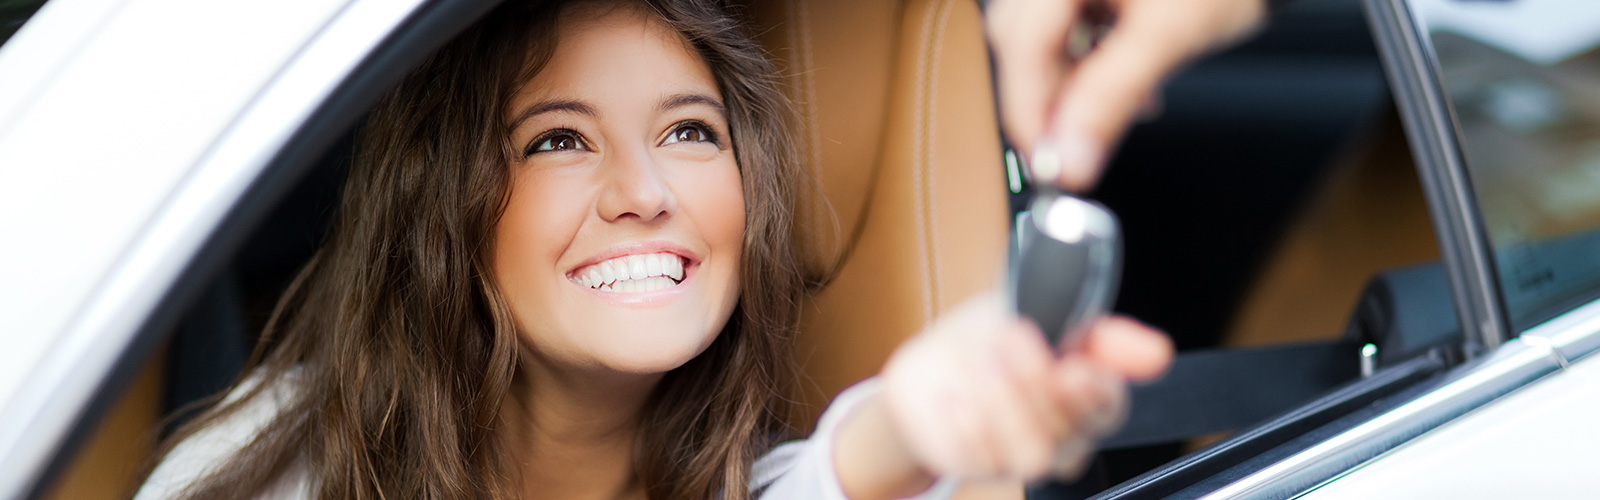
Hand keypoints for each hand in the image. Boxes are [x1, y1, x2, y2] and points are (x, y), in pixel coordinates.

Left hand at [879, 293, 1171, 479]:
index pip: (1110, 406)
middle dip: (1037, 381)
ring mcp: (1019, 454)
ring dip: (1005, 405)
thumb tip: (1158, 352)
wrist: (930, 366)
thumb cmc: (991, 337)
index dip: (1096, 392)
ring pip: (1034, 455)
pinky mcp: (977, 465)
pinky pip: (980, 457)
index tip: (1073, 366)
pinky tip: (954, 393)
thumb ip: (1098, 331)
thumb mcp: (1039, 309)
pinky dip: (965, 419)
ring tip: (982, 363)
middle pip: (1071, 430)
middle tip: (1011, 339)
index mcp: (1086, 393)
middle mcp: (1061, 432)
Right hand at [986, 0, 1265, 190]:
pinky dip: (1086, 66)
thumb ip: (1111, 98)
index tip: (1046, 162)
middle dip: (1047, 101)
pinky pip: (1067, 31)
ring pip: (1042, 42)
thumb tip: (1070, 159)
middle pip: (1022, 44)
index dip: (1027, 110)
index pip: (1021, 44)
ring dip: (1069, 87)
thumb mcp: (1169, 35)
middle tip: (1070, 152)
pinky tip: (1122, 84)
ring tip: (1111, 114)